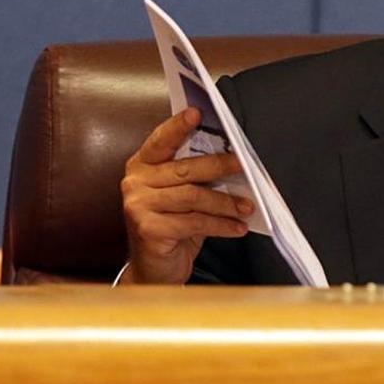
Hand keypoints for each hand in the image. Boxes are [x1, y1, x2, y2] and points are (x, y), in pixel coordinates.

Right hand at [120, 108, 251, 283]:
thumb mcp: (184, 198)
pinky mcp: (147, 229)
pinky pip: (194, 222)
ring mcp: (137, 206)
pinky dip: (221, 225)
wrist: (154, 270)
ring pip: (193, 196)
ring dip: (226, 203)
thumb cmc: (174, 227)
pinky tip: (238, 228)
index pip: (161, 140)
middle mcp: (135, 182)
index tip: (197, 113)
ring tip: (248, 207)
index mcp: (142, 166)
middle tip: (246, 166)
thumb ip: (198, 178)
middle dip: (220, 166)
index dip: (178, 126)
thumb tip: (235, 162)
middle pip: (185, 168)